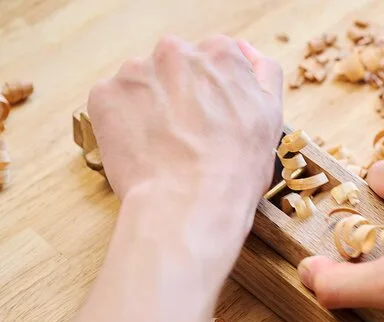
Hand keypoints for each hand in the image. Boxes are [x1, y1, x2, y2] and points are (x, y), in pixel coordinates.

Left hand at [88, 35, 282, 209]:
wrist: (190, 205)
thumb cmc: (235, 170)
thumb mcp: (271, 118)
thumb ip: (264, 73)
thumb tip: (246, 50)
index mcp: (220, 53)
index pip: (214, 60)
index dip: (213, 93)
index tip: (213, 119)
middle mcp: (177, 51)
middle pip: (176, 66)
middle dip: (179, 94)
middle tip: (189, 136)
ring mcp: (137, 71)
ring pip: (143, 83)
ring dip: (150, 106)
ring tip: (165, 147)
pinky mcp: (106, 94)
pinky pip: (114, 102)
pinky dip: (123, 122)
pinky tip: (143, 149)